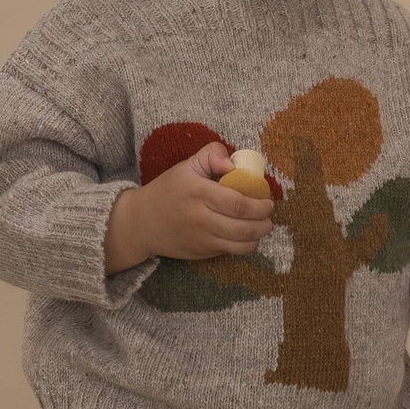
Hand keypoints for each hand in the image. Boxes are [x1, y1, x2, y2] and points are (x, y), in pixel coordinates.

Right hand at [105, 142, 272, 271]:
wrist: (140, 223)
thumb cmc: (168, 191)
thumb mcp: (186, 166)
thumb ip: (211, 155)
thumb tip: (232, 164)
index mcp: (198, 193)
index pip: (237, 204)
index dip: (259, 206)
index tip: (267, 202)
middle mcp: (199, 219)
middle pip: (244, 228)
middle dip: (264, 224)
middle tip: (269, 217)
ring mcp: (200, 240)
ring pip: (241, 245)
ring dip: (258, 237)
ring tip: (261, 227)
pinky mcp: (200, 254)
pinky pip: (230, 252)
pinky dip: (243, 245)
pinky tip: (243, 235)